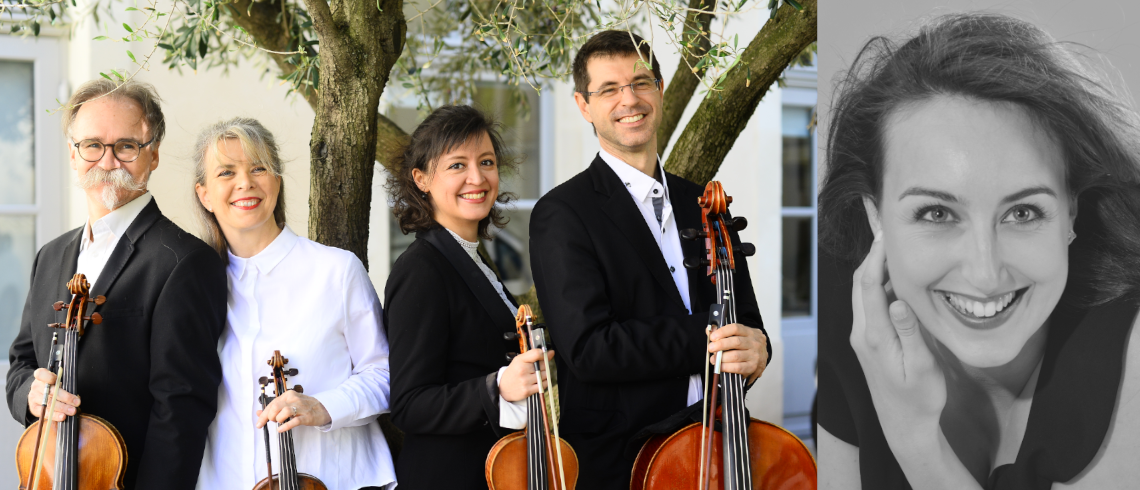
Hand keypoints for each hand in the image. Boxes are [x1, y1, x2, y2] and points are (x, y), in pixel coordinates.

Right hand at [27, 368, 78, 421]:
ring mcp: (34, 398)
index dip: (48, 377)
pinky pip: (45, 413)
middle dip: (66, 397)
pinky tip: (62, 416)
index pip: (41, 374)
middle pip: (51, 392)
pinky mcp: (34, 408)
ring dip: (63, 408)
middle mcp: (36, 387)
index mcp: (41, 376)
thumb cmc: (52, 386)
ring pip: (49, 403)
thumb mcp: (56, 381)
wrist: (39, 394)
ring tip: (72, 411)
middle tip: (77, 402)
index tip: (56, 379)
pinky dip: (55, 415)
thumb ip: (63, 384)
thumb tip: (75, 393)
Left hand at [257, 390, 331, 431]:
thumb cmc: (304, 407)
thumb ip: (274, 408)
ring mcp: (301, 408)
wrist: (323, 408)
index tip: (259, 424)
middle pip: (276, 406)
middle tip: (273, 421)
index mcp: (288, 395)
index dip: (263, 415)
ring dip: (278, 419)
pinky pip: (294, 421)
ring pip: (284, 412)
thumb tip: (258, 413)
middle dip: (270, 416)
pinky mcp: (307, 417)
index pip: (272, 404)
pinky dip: (286, 426)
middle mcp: (294, 399)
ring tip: (280, 422)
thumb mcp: (289, 404)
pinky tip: (281, 430)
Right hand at [499, 348, 554, 401]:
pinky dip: (543, 383)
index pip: (537, 354)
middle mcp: (522, 370)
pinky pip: (543, 385)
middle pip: (543, 365)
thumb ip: (535, 355)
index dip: (544, 354)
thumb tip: (551, 352)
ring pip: (545, 376)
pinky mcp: (528, 391)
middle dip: (544, 366)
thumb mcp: (520, 360)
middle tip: (538, 368)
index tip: (547, 355)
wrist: (503, 388)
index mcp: (520, 360)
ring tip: (536, 376)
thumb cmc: (514, 372)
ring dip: (544, 375)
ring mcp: (525, 381)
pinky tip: (537, 382)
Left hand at [708, 323, 768, 382]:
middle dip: (720, 345)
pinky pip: (738, 367)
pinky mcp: (753, 367)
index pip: (736, 328)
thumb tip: (709, 331)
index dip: (722, 332)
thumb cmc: (748, 346)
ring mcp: (755, 355)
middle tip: (711, 348)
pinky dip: (726, 367)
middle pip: (736, 342)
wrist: (762, 358)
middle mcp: (754, 343)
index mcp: (750, 332)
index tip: (713, 337)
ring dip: (721, 358)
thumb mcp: (740, 335)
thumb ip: (724, 332)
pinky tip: (720, 366)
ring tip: (713, 359)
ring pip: (736, 356)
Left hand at [850, 231, 945, 441]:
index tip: (888, 234)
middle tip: (888, 229)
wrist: (905, 425)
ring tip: (891, 243)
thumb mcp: (921, 367)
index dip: (876, 257)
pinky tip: (893, 275)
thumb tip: (898, 301)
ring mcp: (863, 336)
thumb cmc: (919, 399)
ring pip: (863, 292)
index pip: (868, 286)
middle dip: (873, 254)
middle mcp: (862, 333)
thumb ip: (910, 333)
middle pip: (860, 283)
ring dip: (874, 267)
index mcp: (874, 336)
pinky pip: (869, 303)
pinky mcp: (869, 340)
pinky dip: (878, 284)